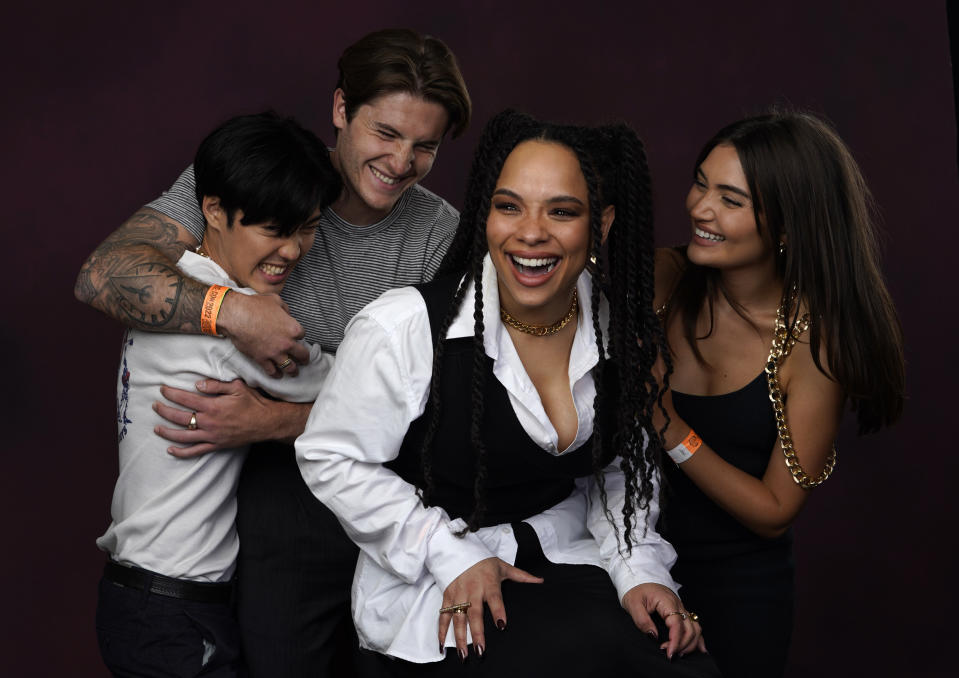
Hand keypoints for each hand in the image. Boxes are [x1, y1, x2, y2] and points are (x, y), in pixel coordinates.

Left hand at [154, 378, 304, 456]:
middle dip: (164, 411)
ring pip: (183, 435)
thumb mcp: (237, 387)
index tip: (163, 389)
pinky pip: (195, 451)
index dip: (171, 394)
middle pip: (180, 417)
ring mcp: (211, 435)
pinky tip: (171, 450)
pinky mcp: (216, 445)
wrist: (266, 422)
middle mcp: (209, 422)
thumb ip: (216, 385)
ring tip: (156, 428)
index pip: (185, 399)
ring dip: (167, 432)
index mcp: (213, 406)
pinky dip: (182, 452)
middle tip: (155, 406)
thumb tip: (197, 383)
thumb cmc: (253, 403)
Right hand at [216, 292, 309, 376]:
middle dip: (304, 358)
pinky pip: (272, 371)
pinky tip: (278, 375)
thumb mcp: (275, 300)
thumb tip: (286, 314)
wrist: (236, 316)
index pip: (302, 335)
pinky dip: (276, 374)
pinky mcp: (262, 359)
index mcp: (293, 328)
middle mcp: (287, 343)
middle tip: (304, 361)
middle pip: (302, 354)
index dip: (299, 335)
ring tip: (294, 372)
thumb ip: (284, 309)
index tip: (296, 336)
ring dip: (293, 370)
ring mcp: (275, 353)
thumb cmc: (255, 306)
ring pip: (289, 367)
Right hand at [438, 557, 542, 659]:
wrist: (459, 548)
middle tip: (480, 650)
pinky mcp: (448, 595)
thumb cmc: (484, 561)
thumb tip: (540, 580)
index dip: (498, 610)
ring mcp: (459, 593)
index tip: (502, 625)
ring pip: (458, 617)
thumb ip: (521, 576)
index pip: (495, 598)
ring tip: (463, 654)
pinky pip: (444, 615)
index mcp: (488, 582)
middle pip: (474, 613)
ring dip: (459, 637)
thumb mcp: (503, 566)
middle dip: (477, 633)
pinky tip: (443, 644)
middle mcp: (472, 589)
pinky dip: (442, 630)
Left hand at [622, 583, 705, 659]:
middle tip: (670, 655)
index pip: (677, 624)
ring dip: (691, 643)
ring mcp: (681, 608)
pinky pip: (694, 625)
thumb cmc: (636, 590)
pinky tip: (700, 649)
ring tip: (680, 654)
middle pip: (690, 628)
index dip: (675, 641)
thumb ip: (642, 620)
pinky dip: (698, 638)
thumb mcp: (632, 604)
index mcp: (667, 602)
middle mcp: (678, 605)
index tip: (669, 653)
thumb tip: (654, 636)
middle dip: (683, 645)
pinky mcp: (681, 612)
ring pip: (695, 628)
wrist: (639, 579)